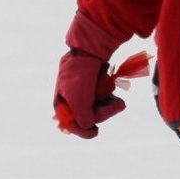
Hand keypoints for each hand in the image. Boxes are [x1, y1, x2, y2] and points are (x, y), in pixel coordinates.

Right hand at [54, 11, 126, 137]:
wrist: (91, 47)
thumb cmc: (81, 74)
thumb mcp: (79, 100)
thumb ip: (82, 119)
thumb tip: (88, 127)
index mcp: (61, 104)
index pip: (71, 126)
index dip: (83, 131)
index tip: (96, 132)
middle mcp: (70, 99)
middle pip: (89, 117)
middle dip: (104, 112)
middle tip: (118, 104)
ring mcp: (83, 92)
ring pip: (99, 108)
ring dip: (108, 102)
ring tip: (113, 89)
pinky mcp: (94, 84)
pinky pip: (104, 97)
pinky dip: (109, 93)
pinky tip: (112, 84)